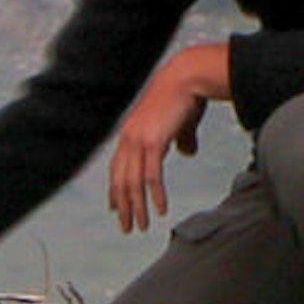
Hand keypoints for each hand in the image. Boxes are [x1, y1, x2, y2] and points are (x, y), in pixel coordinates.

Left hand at [111, 38, 233, 233]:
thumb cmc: (186, 94)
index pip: (117, 168)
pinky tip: (160, 209)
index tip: (116, 208)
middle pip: (120, 180)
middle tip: (127, 227)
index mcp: (131, 132)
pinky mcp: (153, 142)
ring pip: (132, 183)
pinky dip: (155, 195)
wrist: (188, 76)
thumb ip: (181, 139)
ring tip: (141, 225)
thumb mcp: (180, 122)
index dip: (115, 190)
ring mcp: (139, 140)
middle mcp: (129, 138)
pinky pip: (151, 177)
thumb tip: (187, 153)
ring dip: (137, 207)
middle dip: (123, 206)